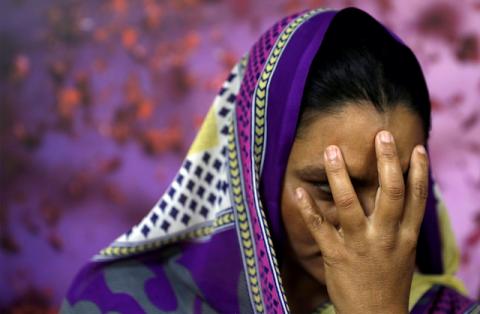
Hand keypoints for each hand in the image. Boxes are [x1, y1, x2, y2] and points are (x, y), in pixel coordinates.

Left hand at [295, 130, 428, 313]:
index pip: (416, 199)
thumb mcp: (403, 252)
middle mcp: (385, 237)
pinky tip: (298, 189)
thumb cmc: (389, 281)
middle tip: (380, 134)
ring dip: (339, 175)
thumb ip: (401, 224)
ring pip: (350, 204)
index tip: (416, 147)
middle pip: (390, 193)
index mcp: (406, 237)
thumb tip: (401, 194)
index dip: (418, 172)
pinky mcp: (335, 255)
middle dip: (387, 162)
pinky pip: (319, 226)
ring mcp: (359, 245)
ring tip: (332, 151)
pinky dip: (308, 206)